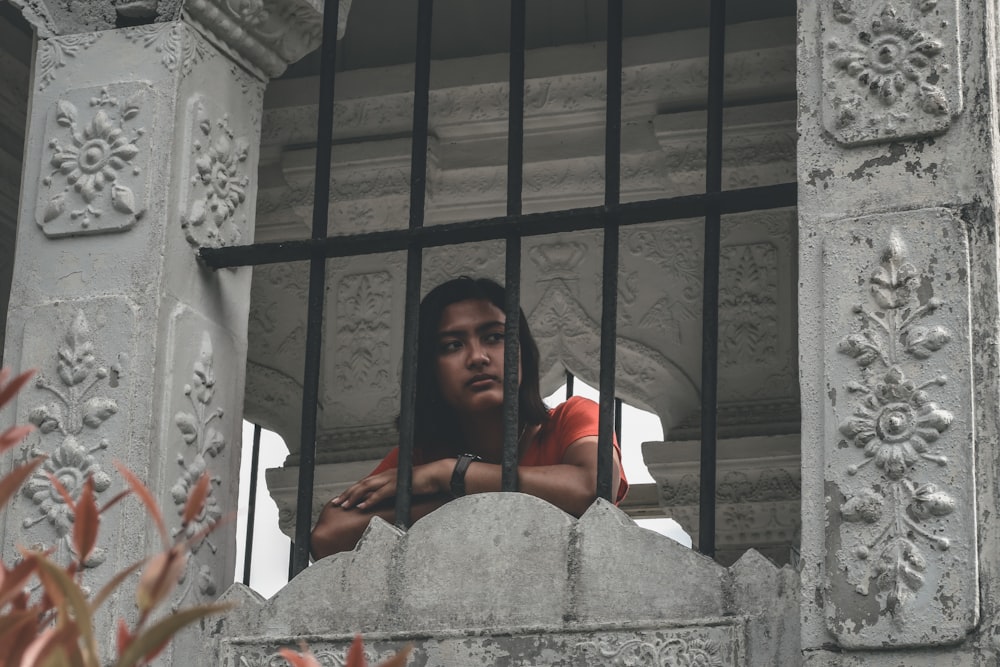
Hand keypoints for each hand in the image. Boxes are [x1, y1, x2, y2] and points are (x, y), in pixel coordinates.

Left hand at [330, 458, 454, 509]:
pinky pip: (380, 494)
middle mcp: (386, 476)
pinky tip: (361, 507)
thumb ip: (393, 493)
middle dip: (347, 494)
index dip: (352, 491)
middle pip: (361, 484)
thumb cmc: (424, 482)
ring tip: (344, 505)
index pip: (365, 483)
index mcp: (387, 476)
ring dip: (353, 497)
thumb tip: (384, 500)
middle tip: (336, 503)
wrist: (437, 475)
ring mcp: (391, 480)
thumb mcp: (405, 488)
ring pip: (366, 487)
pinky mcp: (397, 486)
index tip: (342, 499)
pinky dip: (369, 500)